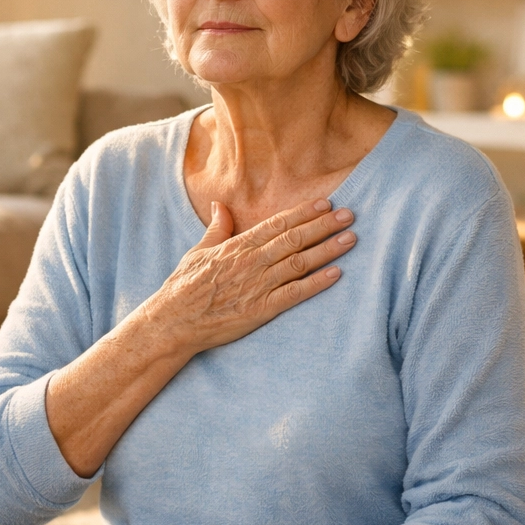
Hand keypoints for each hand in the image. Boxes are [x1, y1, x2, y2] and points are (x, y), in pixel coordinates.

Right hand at [148, 197, 355, 356]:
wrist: (174, 321)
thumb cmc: (184, 287)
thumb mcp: (198, 251)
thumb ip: (217, 228)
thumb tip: (222, 205)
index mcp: (237, 246)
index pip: (277, 224)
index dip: (303, 213)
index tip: (325, 203)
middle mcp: (251, 262)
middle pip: (294, 239)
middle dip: (324, 225)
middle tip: (349, 215)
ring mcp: (257, 286)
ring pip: (299, 262)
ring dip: (327, 249)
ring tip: (350, 239)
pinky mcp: (261, 310)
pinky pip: (294, 294)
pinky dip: (316, 283)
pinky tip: (336, 273)